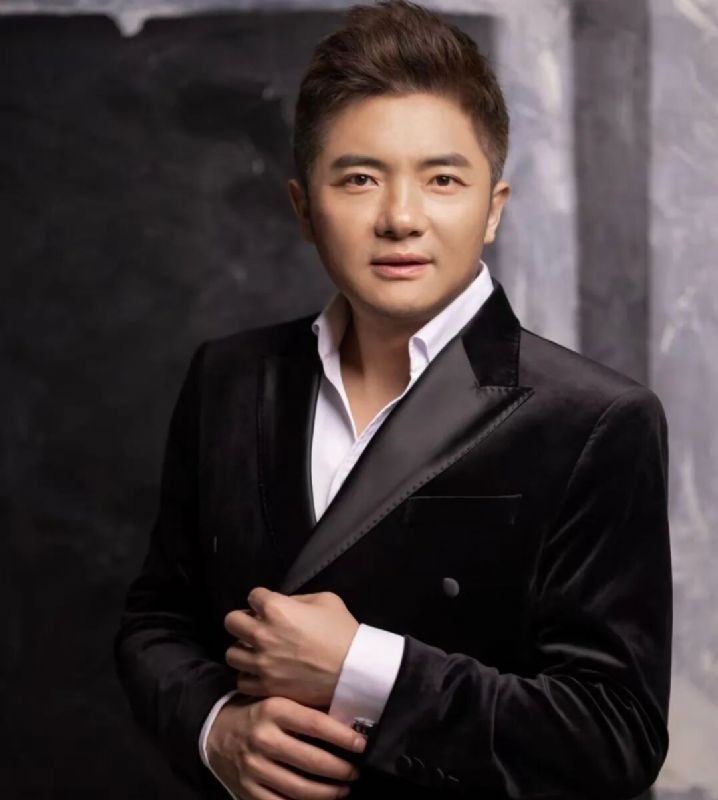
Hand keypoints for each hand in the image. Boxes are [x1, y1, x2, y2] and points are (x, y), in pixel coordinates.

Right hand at [206, 694, 365, 799]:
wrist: (216, 731)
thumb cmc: (258, 713)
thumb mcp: (278, 700)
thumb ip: (306, 709)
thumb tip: (346, 721)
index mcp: (273, 709)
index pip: (316, 724)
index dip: (343, 737)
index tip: (362, 744)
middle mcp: (263, 738)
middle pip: (311, 761)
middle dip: (341, 770)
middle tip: (355, 771)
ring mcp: (253, 767)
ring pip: (299, 788)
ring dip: (328, 792)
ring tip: (343, 789)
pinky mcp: (246, 789)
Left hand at [224, 589, 359, 707]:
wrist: (354, 670)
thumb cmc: (342, 631)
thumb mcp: (325, 600)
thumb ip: (297, 600)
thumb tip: (283, 605)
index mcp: (275, 608)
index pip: (252, 596)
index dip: (262, 600)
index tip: (270, 607)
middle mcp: (262, 634)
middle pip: (231, 622)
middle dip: (243, 621)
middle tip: (257, 628)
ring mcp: (261, 663)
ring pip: (231, 653)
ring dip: (244, 650)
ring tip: (258, 652)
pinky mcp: (266, 686)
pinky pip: (241, 680)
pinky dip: (249, 676)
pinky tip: (262, 673)